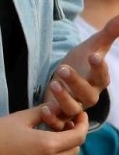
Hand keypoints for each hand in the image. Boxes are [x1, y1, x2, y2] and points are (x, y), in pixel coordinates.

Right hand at [0, 109, 87, 154]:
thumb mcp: (18, 119)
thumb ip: (43, 112)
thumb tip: (58, 107)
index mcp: (47, 145)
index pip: (78, 136)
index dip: (82, 124)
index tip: (78, 117)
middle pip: (74, 152)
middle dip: (71, 138)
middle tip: (61, 128)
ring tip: (48, 145)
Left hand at [40, 14, 118, 128]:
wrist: (64, 78)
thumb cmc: (81, 62)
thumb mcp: (93, 45)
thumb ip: (109, 32)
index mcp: (98, 81)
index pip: (103, 76)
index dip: (100, 68)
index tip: (94, 56)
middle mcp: (89, 96)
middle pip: (88, 95)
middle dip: (77, 82)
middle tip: (63, 68)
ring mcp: (74, 107)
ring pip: (73, 109)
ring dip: (63, 99)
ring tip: (53, 82)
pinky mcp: (59, 114)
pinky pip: (58, 122)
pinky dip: (52, 118)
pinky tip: (44, 108)